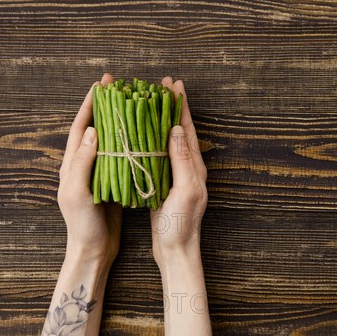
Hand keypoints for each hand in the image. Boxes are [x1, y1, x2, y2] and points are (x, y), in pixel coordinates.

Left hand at [57, 73, 122, 266]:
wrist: (92, 250)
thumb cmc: (82, 225)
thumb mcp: (78, 194)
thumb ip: (83, 163)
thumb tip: (93, 131)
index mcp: (72, 164)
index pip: (80, 127)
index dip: (89, 105)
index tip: (101, 85)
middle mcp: (84, 165)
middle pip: (94, 128)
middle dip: (103, 105)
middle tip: (117, 86)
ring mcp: (97, 173)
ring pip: (108, 140)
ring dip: (117, 120)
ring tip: (131, 104)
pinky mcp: (111, 183)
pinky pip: (119, 156)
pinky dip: (128, 142)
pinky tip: (141, 135)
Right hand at [151, 77, 207, 269]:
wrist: (175, 250)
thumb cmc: (181, 224)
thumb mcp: (185, 189)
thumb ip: (182, 159)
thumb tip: (177, 128)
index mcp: (194, 167)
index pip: (188, 129)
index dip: (181, 106)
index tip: (174, 85)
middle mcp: (187, 168)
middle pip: (180, 130)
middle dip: (173, 107)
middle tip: (163, 85)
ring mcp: (176, 177)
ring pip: (168, 141)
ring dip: (161, 121)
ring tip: (151, 103)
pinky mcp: (164, 185)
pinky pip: (158, 156)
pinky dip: (151, 140)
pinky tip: (142, 135)